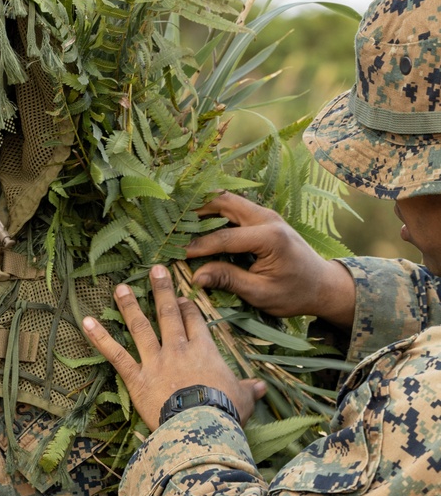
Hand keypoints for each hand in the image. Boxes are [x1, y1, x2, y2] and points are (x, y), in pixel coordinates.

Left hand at [82, 266, 264, 430]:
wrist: (201, 427)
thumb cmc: (224, 412)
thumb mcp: (243, 399)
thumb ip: (249, 389)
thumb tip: (262, 386)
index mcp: (204, 351)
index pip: (195, 322)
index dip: (187, 308)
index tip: (181, 298)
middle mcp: (178, 349)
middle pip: (168, 314)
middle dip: (162, 290)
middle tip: (155, 270)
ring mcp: (155, 360)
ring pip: (140, 327)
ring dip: (129, 306)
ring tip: (120, 288)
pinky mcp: (136, 376)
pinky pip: (115, 354)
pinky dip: (99, 337)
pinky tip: (85, 321)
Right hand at [187, 191, 355, 326]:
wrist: (323, 285)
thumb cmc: (295, 293)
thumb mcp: (261, 293)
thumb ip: (229, 280)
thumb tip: (197, 276)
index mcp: (270, 238)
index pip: (225, 237)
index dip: (199, 246)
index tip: (177, 253)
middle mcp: (268, 218)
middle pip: (224, 202)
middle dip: (196, 210)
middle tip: (173, 222)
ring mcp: (266, 215)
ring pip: (228, 201)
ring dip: (204, 208)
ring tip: (180, 220)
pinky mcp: (264, 219)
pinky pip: (234, 209)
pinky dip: (215, 213)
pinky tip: (199, 224)